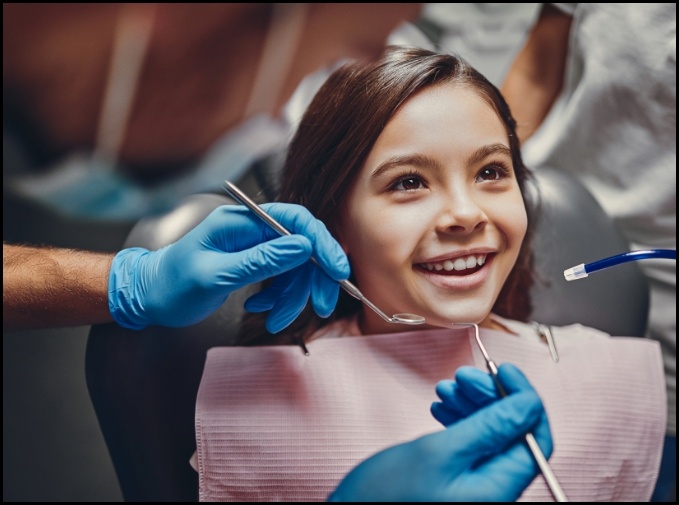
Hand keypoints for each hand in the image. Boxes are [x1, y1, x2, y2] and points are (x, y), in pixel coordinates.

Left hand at [108, 203, 348, 330]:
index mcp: (241, 221)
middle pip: (301, 246)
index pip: (294, 220)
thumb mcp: (216, 274)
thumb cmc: (172, 284)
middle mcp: (251, 230)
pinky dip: (278, 298)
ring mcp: (253, 247)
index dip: (321, 242)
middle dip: (312, 278)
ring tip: (275, 321)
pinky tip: (261, 310)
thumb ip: (260, 260)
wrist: (149, 297)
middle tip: (319, 307)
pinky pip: (281, 279)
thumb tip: (303, 246)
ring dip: (292, 297)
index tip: (338, 270)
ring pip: (294, 267)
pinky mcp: (253, 263)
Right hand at [329, 363, 551, 501]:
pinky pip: (471, 444)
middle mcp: (493, 490)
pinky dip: (459, 420)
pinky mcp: (457, 481)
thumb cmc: (387, 496)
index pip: (534, 438)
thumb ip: (488, 428)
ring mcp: (475, 487)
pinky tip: (441, 407)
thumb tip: (528, 404)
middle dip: (491, 396)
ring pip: (489, 434)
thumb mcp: (438, 453)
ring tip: (445, 387)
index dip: (523, 399)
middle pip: (511, 432)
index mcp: (498, 489)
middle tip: (462, 375)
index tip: (503, 369)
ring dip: (472, 405)